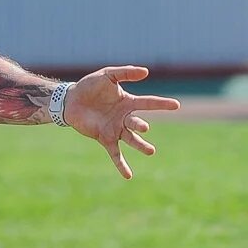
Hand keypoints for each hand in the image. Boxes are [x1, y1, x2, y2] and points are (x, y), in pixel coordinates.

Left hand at [62, 65, 179, 178]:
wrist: (71, 100)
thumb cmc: (89, 86)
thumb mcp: (108, 74)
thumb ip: (126, 72)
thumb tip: (146, 72)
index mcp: (128, 102)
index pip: (149, 103)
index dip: (162, 104)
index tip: (176, 105)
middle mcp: (124, 117)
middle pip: (137, 123)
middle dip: (140, 126)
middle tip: (144, 128)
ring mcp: (115, 129)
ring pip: (131, 139)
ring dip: (140, 145)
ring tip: (150, 151)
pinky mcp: (104, 138)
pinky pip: (115, 153)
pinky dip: (121, 164)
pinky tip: (128, 176)